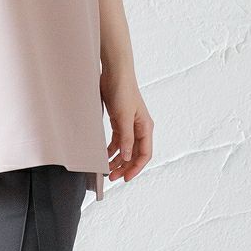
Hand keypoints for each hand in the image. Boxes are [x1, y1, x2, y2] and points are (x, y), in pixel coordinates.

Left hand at [100, 67, 153, 184]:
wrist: (115, 73)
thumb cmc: (123, 91)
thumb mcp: (124, 117)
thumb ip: (126, 138)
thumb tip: (127, 157)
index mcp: (145, 128)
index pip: (144, 154)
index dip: (136, 168)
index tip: (125, 178)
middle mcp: (139, 128)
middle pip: (134, 153)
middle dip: (124, 166)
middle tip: (112, 177)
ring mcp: (129, 124)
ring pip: (125, 148)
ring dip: (117, 159)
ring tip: (107, 169)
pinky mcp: (119, 120)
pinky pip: (117, 139)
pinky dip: (112, 148)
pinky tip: (105, 155)